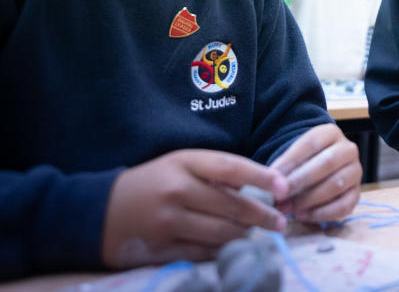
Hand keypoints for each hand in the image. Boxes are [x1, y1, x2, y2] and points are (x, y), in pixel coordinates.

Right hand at [102, 149, 288, 268]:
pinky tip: (232, 249)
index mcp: (184, 162)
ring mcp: (167, 221)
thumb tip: (259, 186)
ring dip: (245, 235)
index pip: (232, 167)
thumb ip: (216, 173)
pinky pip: (202, 253)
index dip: (262, 177)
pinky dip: (221, 251)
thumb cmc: (151, 183)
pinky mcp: (159, 248)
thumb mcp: (180, 165)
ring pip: (221, 233)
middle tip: (281, 222)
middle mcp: (177, 190)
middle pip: (232, 206)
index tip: (285, 187)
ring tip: (257, 235)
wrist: (98, 211)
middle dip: (263, 216)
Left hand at [270, 124, 360, 223]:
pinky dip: (321, 213)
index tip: (272, 176)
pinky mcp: (357, 194)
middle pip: (327, 163)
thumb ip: (285, 167)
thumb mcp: (294, 156)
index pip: (311, 143)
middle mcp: (348, 150)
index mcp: (331, 133)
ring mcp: (355, 172)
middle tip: (279, 196)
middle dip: (300, 181)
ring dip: (308, 199)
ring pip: (336, 185)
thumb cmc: (303, 162)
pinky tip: (302, 216)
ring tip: (287, 209)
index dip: (291, 160)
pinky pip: (343, 206)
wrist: (319, 171)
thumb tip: (271, 181)